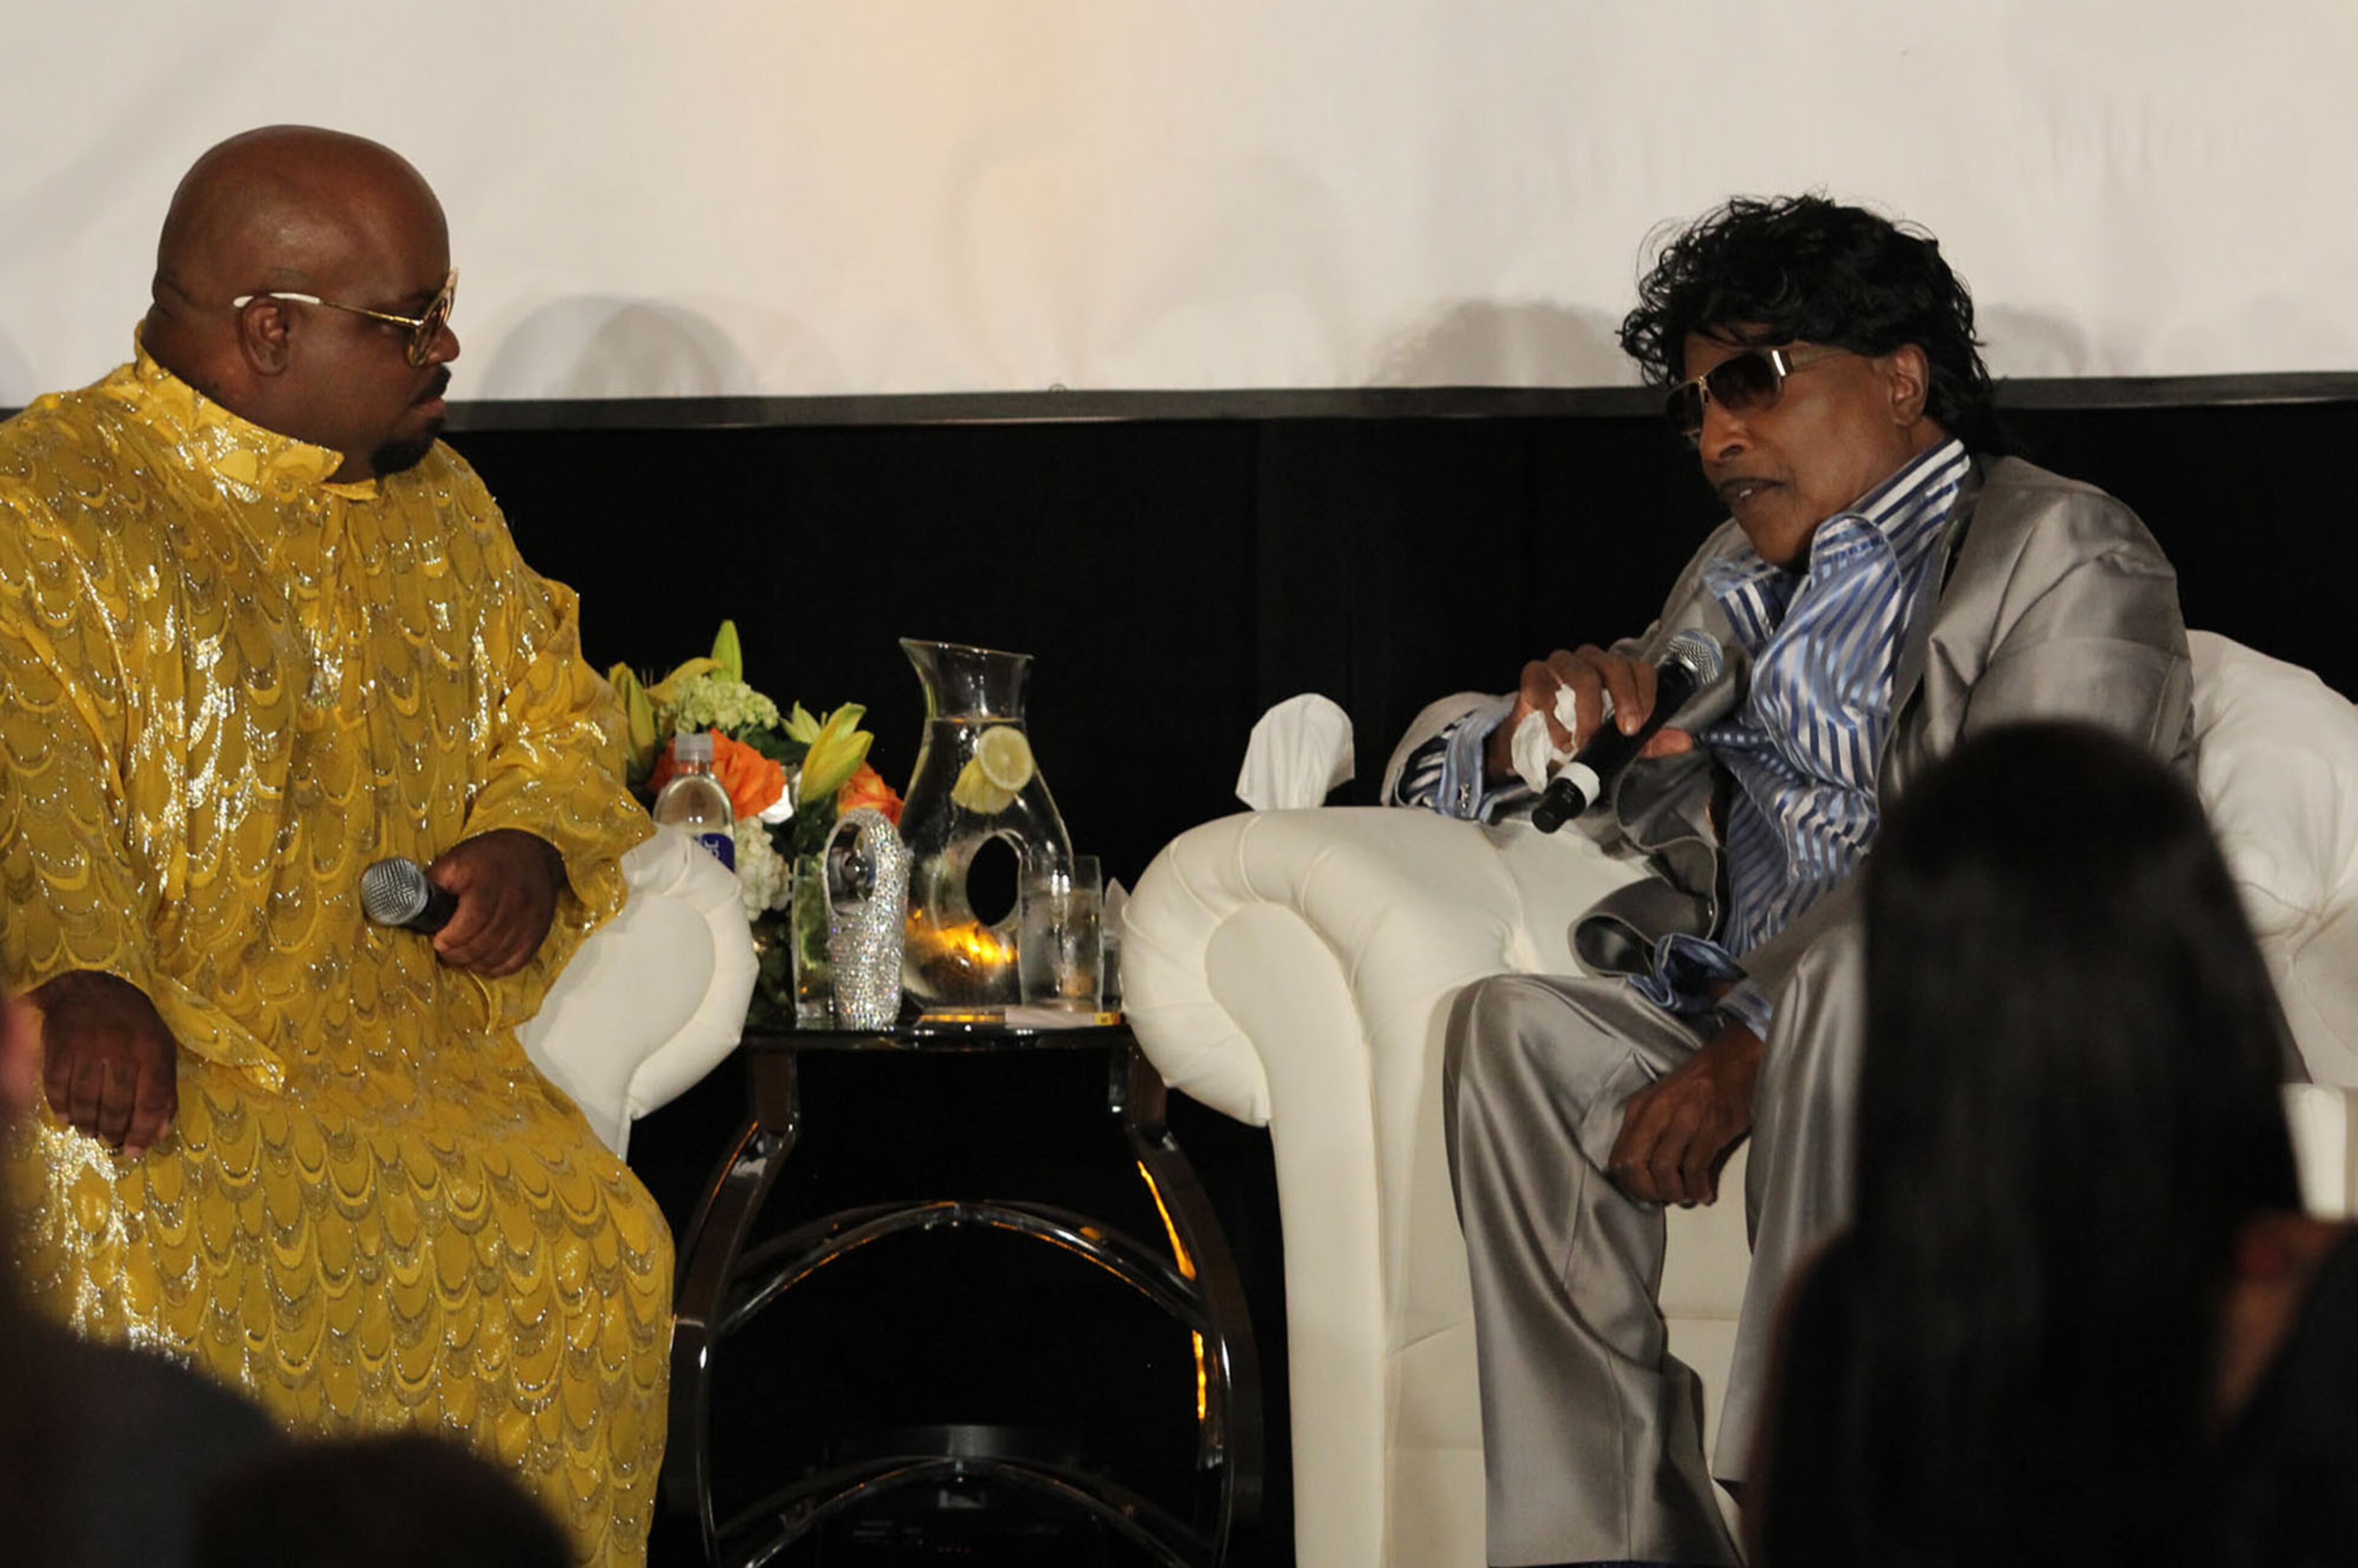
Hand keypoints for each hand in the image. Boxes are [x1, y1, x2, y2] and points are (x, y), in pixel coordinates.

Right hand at [33, 970, 177, 1156]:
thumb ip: (164, 1092)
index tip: (134, 1152)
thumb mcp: (161, 1051)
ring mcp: (88, 1047)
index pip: (151, 1100)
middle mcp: (122, 1049)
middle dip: (113, 1131)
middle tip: (110, 1142)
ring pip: (86, 1100)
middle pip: (117, 1104)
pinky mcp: (59, 1046)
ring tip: (90, 1133)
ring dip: (88, 1124)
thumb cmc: (134, 1026)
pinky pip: (58, 1087)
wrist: (93, 989)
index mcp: (153, 1050)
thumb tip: (159, 1135)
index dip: (142, 1132)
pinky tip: (67, 1118)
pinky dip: (62, 1108)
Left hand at [426, 830, 566, 976]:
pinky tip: (483, 961)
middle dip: (458, 954)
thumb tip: (407, 902)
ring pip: (499, 956)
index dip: (453, 938)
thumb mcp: (455, 859)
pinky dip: (497, 967)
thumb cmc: (491, 856)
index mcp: (491, 883)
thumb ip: (433, 882)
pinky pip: (518, 961)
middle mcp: (515, 902)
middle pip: (485, 942)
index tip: (438, 941)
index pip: (473, 920)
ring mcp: (530, 919)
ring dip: (475, 962)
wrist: (532, 851)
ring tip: (461, 956)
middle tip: (445, 951)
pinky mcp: (538, 931)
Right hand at [1485, 645, 1696, 782]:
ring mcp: (1559, 664)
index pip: (1638, 669)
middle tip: (1625, 730)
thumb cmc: (1577, 734)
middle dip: (1624, 699)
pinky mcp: (1533, 675)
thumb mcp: (1617, 742)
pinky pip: (1546, 689)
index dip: (1644, 694)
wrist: (1531, 746)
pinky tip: (1561, 739)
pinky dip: (1555, 718)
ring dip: (1589, 711)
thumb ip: (1649, 740)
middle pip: (1613, 665)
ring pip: (1582, 675)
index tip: (1640, 724)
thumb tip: (1684, 740)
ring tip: (1586, 741)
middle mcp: (1589, 661)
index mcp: (1613, 672)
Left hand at [1606, 1019, 1762, 1205]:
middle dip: (1649, 1191)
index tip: (1646, 1192)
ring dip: (1676, 1192)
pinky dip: (1699, 1188)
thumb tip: (1644, 1175)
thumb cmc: (1697, 1086)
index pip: (1619, 1158)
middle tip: (1665, 1197)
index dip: (1630, 1184)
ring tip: (1687, 1195)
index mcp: (1640, 1108)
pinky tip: (1704, 1192)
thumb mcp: (1660, 1102)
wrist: (1733, 1062)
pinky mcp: (1710, 1129)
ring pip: (1664, 1171)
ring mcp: (1683, 1121)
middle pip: (1635, 1167)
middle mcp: (1656, 1113)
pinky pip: (1695, 1170)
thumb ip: (1647, 1132)